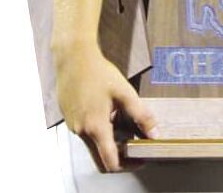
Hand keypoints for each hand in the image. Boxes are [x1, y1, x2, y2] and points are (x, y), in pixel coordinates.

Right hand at [54, 43, 158, 171]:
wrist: (73, 57)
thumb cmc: (98, 71)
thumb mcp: (124, 92)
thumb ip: (140, 114)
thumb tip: (154, 133)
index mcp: (96, 127)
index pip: (110, 162)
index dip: (127, 165)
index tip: (139, 159)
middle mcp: (81, 131)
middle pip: (99, 158)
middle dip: (118, 157)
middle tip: (133, 147)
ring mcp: (72, 125)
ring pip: (91, 144)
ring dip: (107, 141)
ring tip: (122, 124)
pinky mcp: (68, 117)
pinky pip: (83, 132)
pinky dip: (96, 131)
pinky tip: (106, 113)